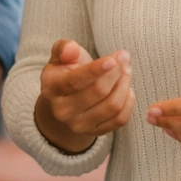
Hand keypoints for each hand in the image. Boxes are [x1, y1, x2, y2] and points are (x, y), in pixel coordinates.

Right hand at [34, 39, 134, 154]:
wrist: (65, 101)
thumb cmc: (66, 72)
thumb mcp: (60, 56)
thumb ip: (64, 48)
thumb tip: (71, 50)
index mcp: (51, 88)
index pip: (74, 81)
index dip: (95, 70)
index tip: (113, 60)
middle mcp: (62, 111)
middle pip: (98, 91)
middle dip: (116, 72)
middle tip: (123, 57)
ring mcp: (79, 125)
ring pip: (112, 105)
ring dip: (125, 84)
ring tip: (127, 69)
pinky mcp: (95, 132)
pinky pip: (120, 119)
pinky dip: (129, 101)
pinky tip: (127, 88)